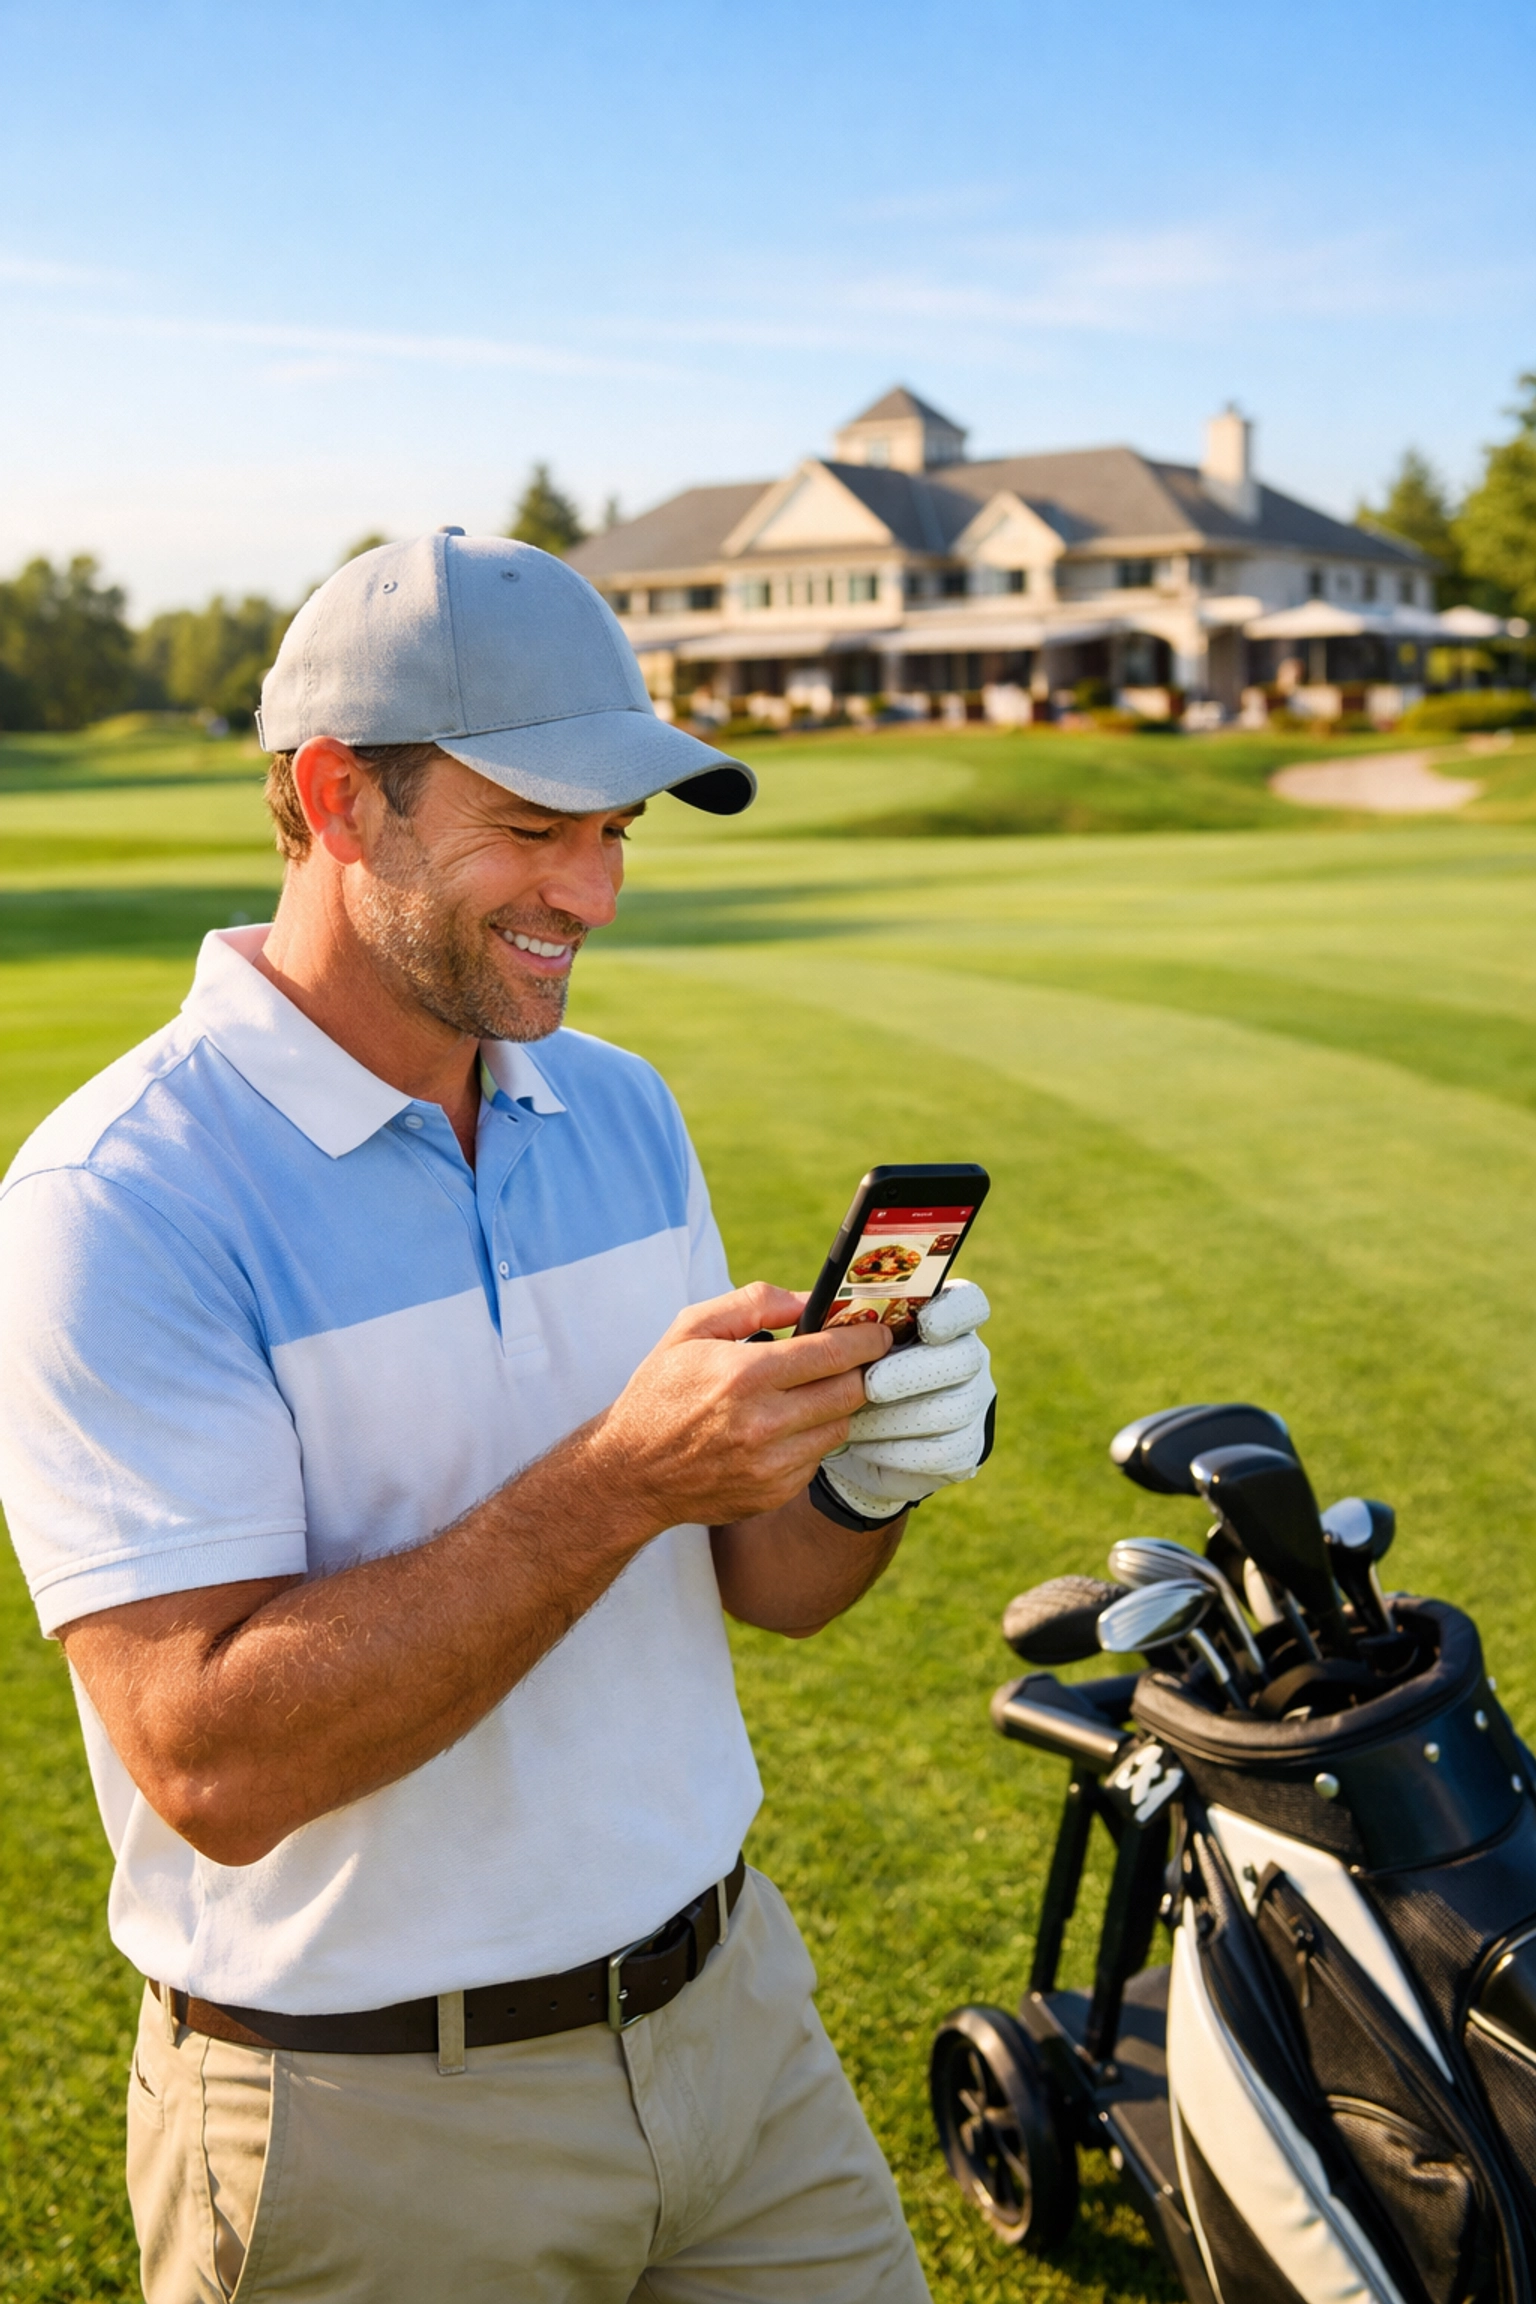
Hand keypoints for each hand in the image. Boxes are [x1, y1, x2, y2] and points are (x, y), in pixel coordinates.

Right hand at [589, 1284, 892, 1532]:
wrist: (630, 1473)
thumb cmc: (660, 1392)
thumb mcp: (691, 1329)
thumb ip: (754, 1302)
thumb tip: (810, 1300)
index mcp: (745, 1375)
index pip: (834, 1353)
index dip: (867, 1339)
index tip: (879, 1331)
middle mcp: (763, 1424)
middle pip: (850, 1392)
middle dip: (858, 1371)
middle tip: (852, 1360)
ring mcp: (771, 1465)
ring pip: (839, 1427)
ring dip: (833, 1407)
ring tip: (805, 1394)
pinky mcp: (774, 1493)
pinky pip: (816, 1459)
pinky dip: (808, 1440)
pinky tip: (780, 1430)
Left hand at [820, 1280, 995, 1517]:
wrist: (838, 1438)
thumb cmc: (838, 1374)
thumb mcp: (828, 1342)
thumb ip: (827, 1320)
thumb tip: (811, 1308)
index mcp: (941, 1318)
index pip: (968, 1304)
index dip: (954, 1312)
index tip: (925, 1324)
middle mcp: (965, 1358)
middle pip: (963, 1359)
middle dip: (912, 1372)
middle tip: (872, 1385)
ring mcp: (969, 1404)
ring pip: (949, 1410)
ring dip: (894, 1417)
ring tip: (853, 1421)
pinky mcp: (963, 1448)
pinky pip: (939, 1452)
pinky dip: (896, 1451)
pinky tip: (863, 1447)